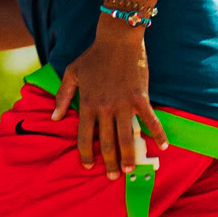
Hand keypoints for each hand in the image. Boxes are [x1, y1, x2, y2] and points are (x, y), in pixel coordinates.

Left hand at [52, 14, 167, 178]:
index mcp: (88, 104)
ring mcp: (124, 104)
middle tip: (113, 177)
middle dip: (109, 163)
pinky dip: (158, 135)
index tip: (88, 166)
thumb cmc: (93, 55)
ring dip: (129, 157)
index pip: (85, 136)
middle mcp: (105, 108)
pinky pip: (151, 120)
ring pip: (127, 137)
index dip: (86, 154)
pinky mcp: (141, 97)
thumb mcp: (72, 73)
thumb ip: (63, 96)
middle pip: (107, 143)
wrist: (117, 39)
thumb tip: (54, 117)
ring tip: (130, 170)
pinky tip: (163, 147)